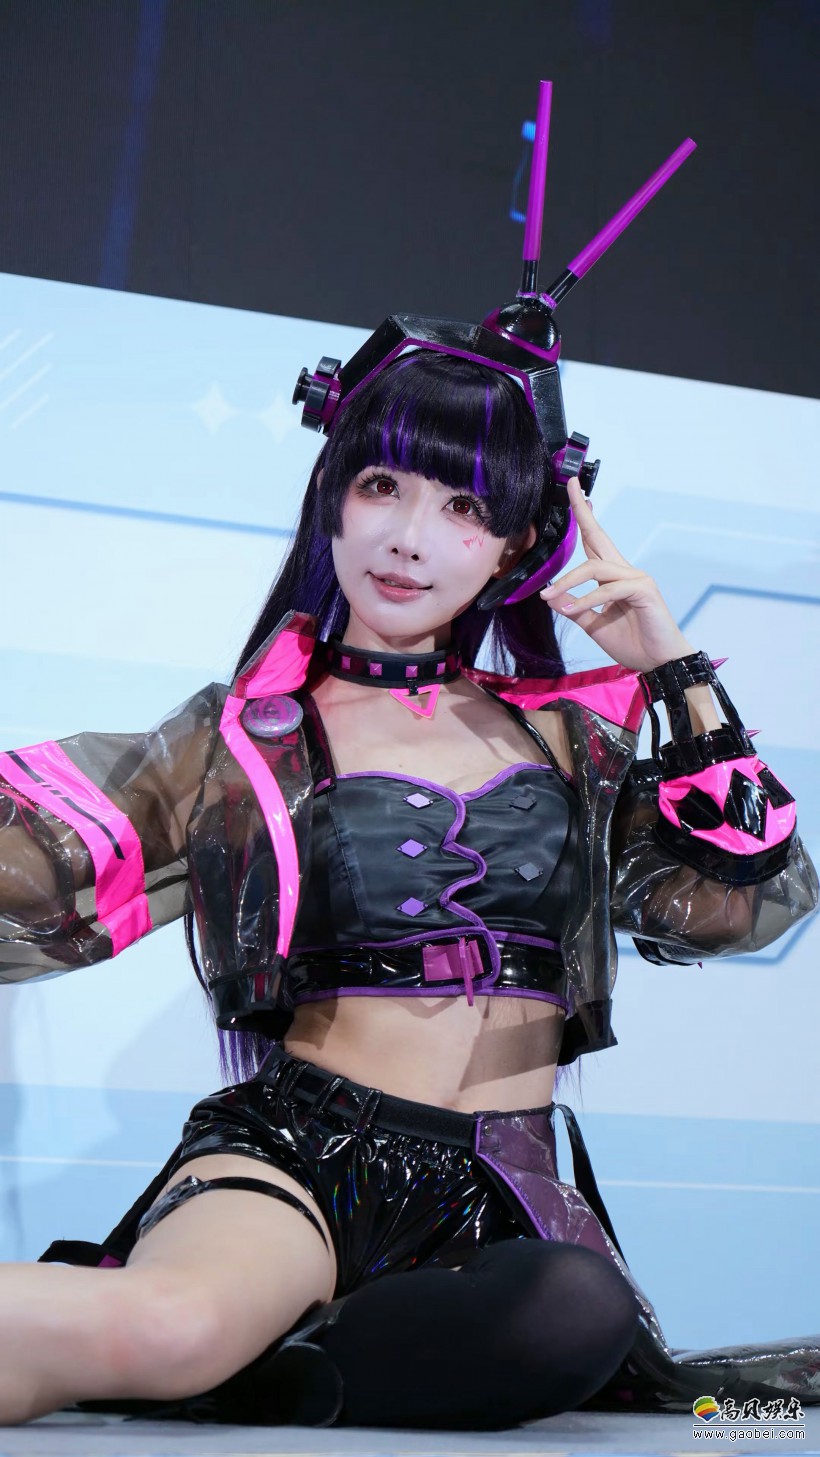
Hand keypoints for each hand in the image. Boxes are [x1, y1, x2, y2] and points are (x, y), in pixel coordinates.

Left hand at [540, 478, 695, 672]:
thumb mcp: (592, 625)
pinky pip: (608, 590)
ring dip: (568, 582)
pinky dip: (587, 600)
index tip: (574, 492)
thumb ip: (574, 608)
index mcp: (612, 578)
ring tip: (549, 597)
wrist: (658, 663)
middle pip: (599, 536)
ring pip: (595, 567)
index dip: (583, 518)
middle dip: (583, 511)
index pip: (594, 543)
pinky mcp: (644, 590)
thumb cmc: (631, 643)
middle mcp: (625, 572)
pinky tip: (572, 611)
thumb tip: (551, 596)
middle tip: (571, 485)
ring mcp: (636, 579)